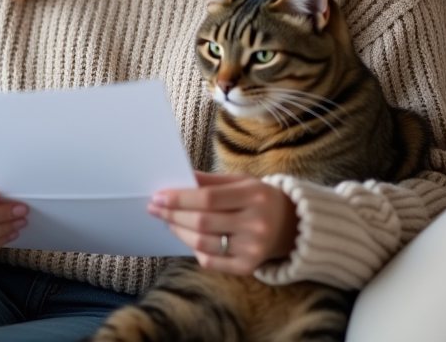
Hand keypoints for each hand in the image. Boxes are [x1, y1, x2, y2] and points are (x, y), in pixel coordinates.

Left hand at [148, 171, 296, 275]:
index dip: (179, 198)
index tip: (158, 196)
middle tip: (154, 208)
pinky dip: (194, 249)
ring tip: (169, 221)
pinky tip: (188, 238)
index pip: (208, 198)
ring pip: (203, 243)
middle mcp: (255, 224)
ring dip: (179, 232)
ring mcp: (252, 248)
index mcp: (254, 196)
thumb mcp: (240, 181)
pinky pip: (211, 262)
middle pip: (202, 222)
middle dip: (173, 214)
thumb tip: (178, 178)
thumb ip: (209, 180)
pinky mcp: (248, 267)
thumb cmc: (258, 198)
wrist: (291, 226)